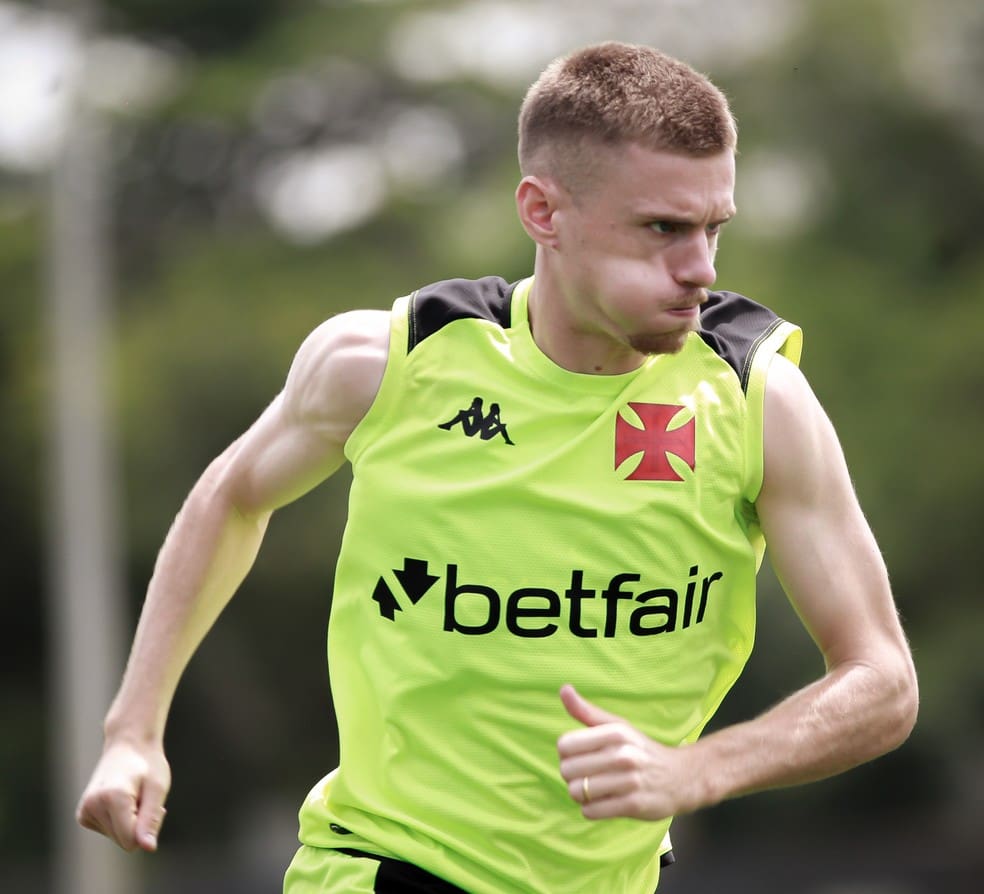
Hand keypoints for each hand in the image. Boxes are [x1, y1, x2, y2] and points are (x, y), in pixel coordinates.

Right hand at [76, 740, 170, 851]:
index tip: (152, 804)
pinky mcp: (83, 814)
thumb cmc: (148, 764)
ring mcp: (84, 810)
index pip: (130, 840)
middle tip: (143, 797)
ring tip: (132, 795)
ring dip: (129, 821)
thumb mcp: (158, 789)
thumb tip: (147, 847)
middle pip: (123, 840)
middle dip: (138, 824)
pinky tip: (121, 799)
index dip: (147, 827)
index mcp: (112, 798)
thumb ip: (151, 819)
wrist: (129, 744)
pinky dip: (119, 820)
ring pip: (116, 837)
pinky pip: (108, 831)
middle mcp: (92, 805)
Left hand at [557, 684, 694, 820]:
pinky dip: (591, 809)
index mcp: (615, 732)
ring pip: (577, 792)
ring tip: (594, 789)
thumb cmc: (640, 750)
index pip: (565, 745)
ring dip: (581, 794)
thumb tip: (564, 689)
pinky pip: (591, 811)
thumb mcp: (616, 726)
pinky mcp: (633, 805)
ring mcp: (629, 781)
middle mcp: (623, 754)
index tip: (579, 755)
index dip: (565, 753)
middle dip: (572, 775)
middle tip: (587, 775)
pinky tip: (603, 802)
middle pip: (568, 770)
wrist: (681, 778)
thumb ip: (586, 711)